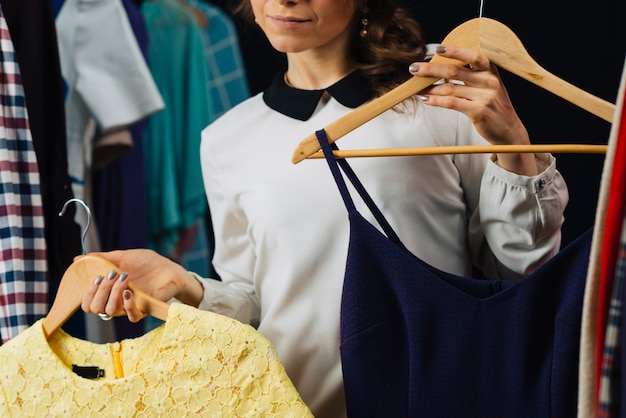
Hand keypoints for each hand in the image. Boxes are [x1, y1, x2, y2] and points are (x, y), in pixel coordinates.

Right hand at [80, 249, 202, 321]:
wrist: (169, 268)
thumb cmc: (146, 263)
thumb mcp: (122, 257)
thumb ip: (102, 258)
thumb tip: (78, 259)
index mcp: (108, 292)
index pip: (87, 304)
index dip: (86, 294)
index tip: (96, 278)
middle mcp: (116, 302)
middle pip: (95, 308)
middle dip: (100, 290)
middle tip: (111, 274)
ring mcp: (129, 306)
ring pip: (110, 311)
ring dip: (113, 293)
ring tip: (124, 276)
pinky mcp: (143, 309)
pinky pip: (131, 316)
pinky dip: (128, 305)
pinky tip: (130, 292)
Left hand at [409, 45, 537, 174]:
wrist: (508, 130)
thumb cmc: (493, 106)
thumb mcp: (487, 86)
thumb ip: (470, 76)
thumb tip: (440, 68)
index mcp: (490, 71)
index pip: (472, 55)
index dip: (455, 50)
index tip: (437, 48)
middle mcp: (489, 81)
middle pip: (455, 70)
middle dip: (431, 69)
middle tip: (414, 69)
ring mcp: (485, 96)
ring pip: (450, 88)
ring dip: (430, 88)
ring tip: (416, 89)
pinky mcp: (479, 111)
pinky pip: (452, 103)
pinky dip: (436, 101)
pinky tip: (426, 99)